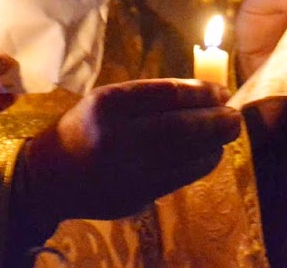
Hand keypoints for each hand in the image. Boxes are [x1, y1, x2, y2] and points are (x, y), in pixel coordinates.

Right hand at [14, 79, 240, 241]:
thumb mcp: (106, 102)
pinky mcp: (134, 195)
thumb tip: (204, 95)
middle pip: (178, 126)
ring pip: (183, 155)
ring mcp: (125, 169)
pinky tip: (211, 154)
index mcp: (106, 104)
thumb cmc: (85, 128)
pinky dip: (201, 164)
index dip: (199, 92)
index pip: (164, 93)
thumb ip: (148, 98)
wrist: (50, 176)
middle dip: (214, 121)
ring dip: (213, 143)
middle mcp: (115, 136)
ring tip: (228, 132)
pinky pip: (179, 178)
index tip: (221, 91)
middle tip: (235, 115)